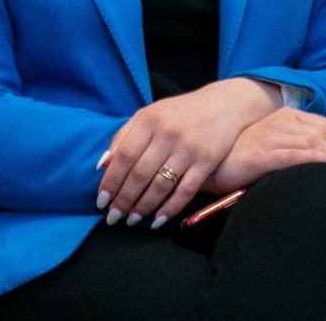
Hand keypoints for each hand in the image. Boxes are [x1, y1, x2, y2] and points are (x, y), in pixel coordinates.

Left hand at [94, 77, 278, 228]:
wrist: (224, 105)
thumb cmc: (180, 112)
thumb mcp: (150, 114)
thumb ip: (124, 136)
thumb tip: (103, 164)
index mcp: (149, 120)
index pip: (123, 155)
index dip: (111, 181)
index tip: (101, 201)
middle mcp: (168, 133)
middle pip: (139, 173)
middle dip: (123, 199)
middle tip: (113, 217)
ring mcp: (188, 148)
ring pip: (160, 185)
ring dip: (143, 207)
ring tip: (131, 220)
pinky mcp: (207, 161)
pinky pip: (185, 190)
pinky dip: (170, 208)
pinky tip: (158, 220)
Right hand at [208, 107, 325, 194]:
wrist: (204, 158)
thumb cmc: (237, 156)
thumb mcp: (271, 146)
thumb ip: (298, 146)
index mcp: (286, 118)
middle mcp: (283, 123)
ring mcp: (273, 136)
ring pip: (318, 144)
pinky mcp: (263, 153)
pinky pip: (296, 154)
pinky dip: (318, 157)